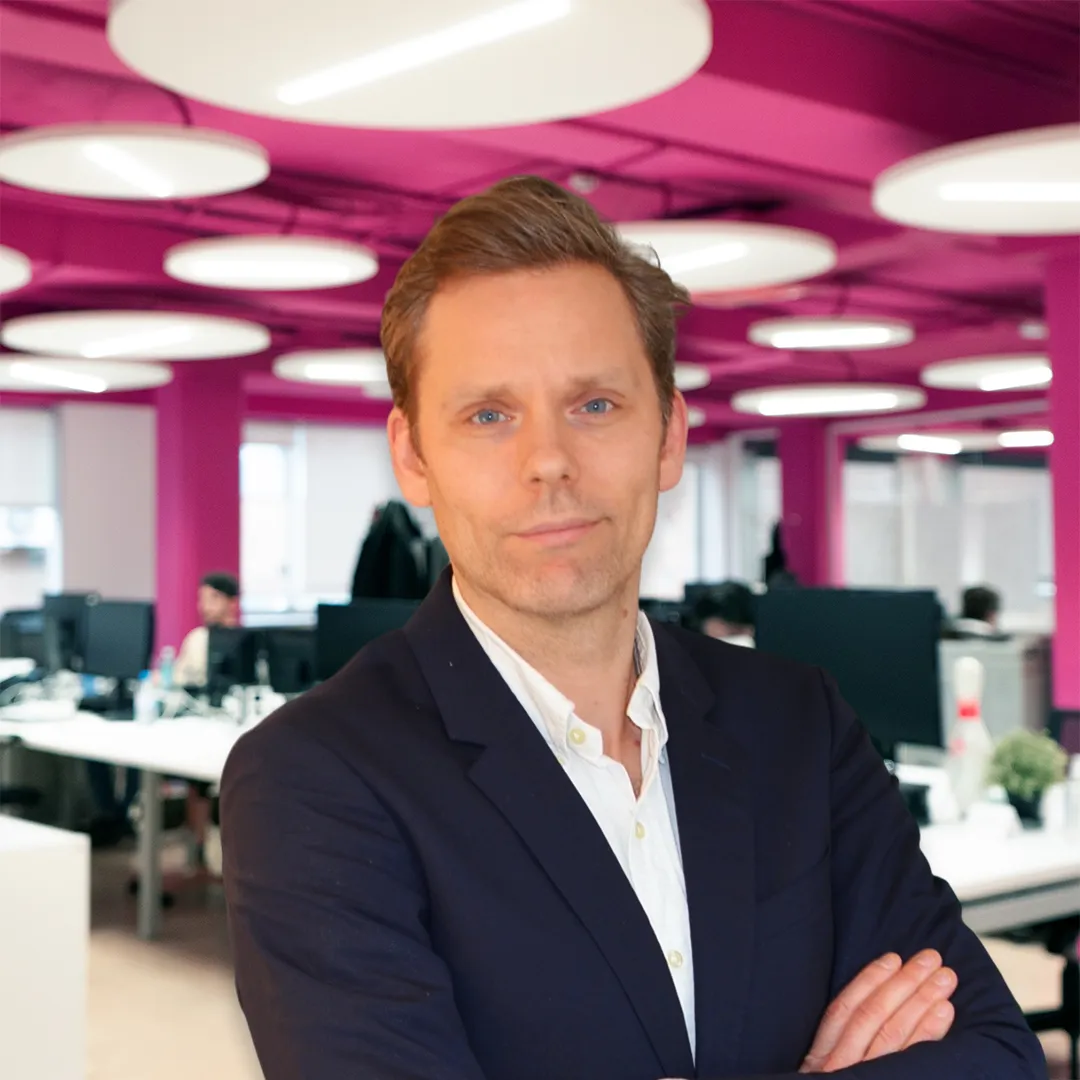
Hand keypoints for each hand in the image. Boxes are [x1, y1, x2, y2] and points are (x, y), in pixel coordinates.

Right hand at [799, 949, 956, 1072]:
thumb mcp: (823, 1078)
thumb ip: (838, 1049)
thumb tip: (872, 1005)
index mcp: (820, 1062)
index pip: (844, 1010)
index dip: (868, 980)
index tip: (893, 958)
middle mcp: (839, 1070)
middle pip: (873, 1017)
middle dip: (905, 983)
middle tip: (931, 959)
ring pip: (893, 1034)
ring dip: (922, 1001)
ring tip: (945, 980)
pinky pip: (909, 1060)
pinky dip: (928, 1033)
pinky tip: (944, 1015)